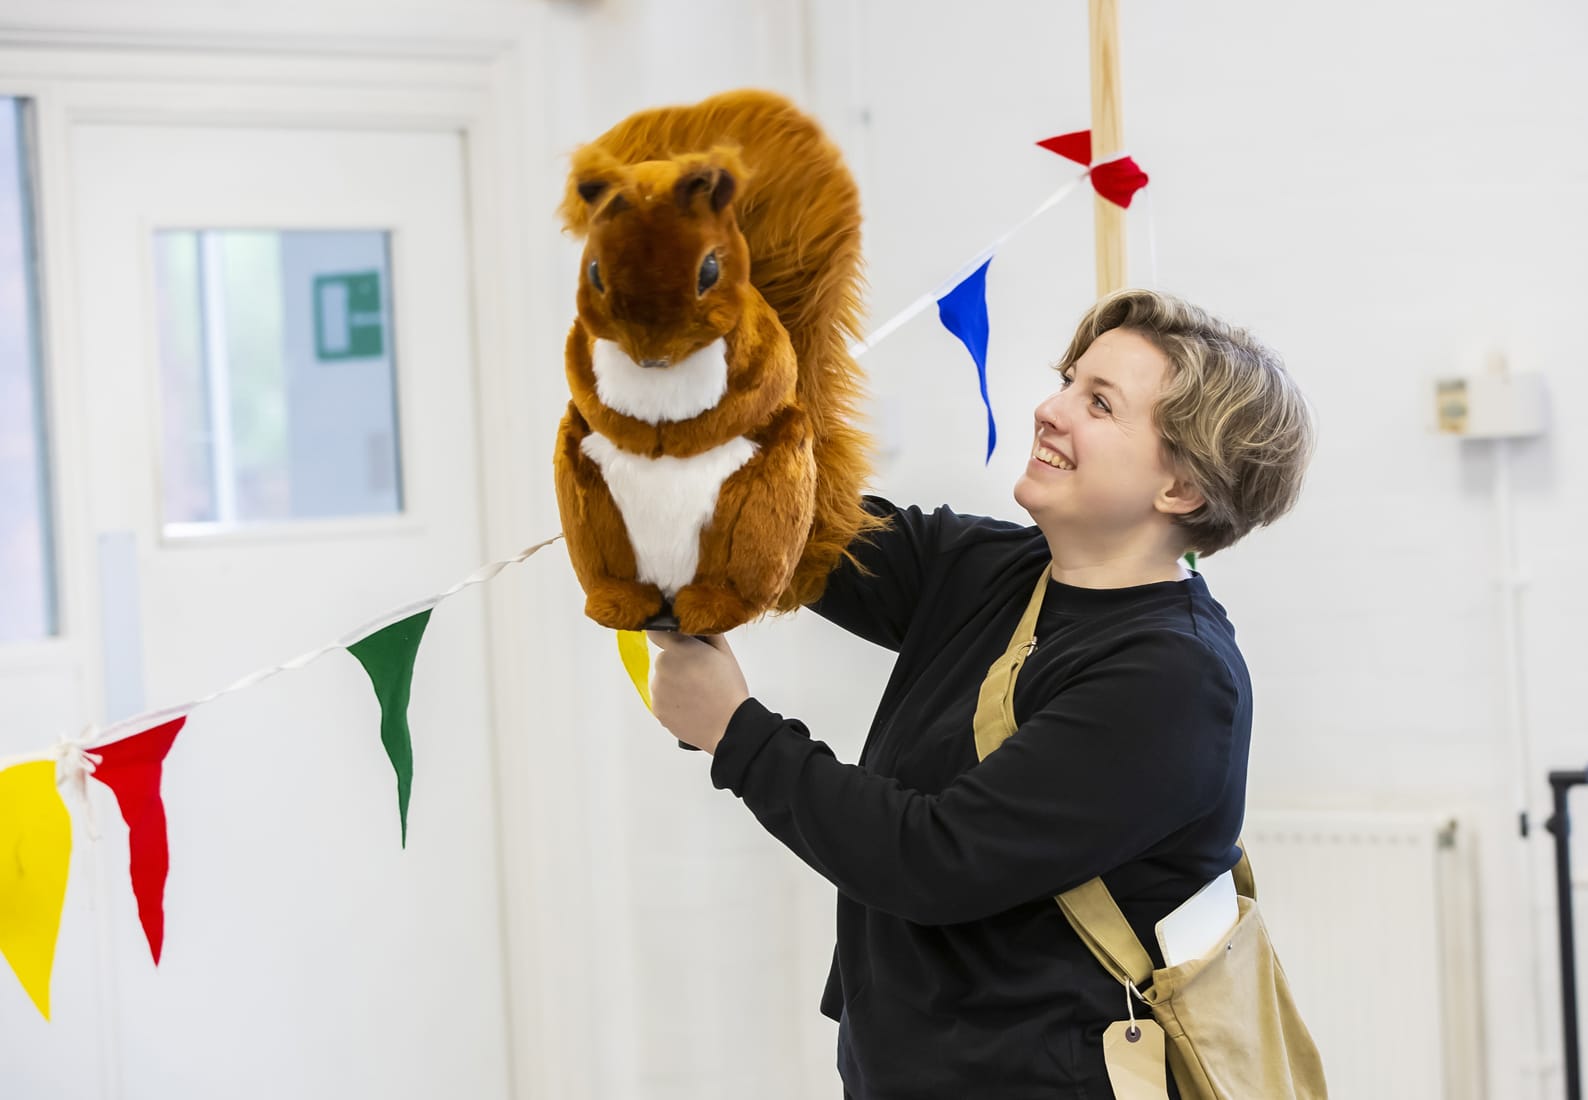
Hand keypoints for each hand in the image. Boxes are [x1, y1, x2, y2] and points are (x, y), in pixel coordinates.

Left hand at [647, 631, 749, 754]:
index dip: (666, 634)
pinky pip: (662, 699)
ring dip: (674, 683)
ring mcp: (657, 689)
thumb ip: (707, 633)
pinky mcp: (656, 709)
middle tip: (699, 675)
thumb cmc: (729, 688)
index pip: (656, 631)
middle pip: (664, 659)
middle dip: (678, 663)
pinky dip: (672, 701)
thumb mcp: (725, 653)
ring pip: (662, 680)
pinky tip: (691, 706)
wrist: (729, 726)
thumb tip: (696, 623)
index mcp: (678, 648)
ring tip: (696, 694)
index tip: (676, 641)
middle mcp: (661, 666)